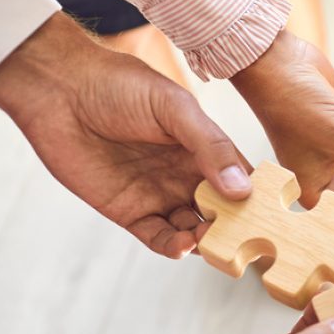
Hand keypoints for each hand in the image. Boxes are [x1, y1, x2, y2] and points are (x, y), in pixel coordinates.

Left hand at [0, 15, 251, 258]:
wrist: (60, 90)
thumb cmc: (121, 87)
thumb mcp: (176, 109)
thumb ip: (210, 146)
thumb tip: (242, 189)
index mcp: (205, 149)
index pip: (241, 180)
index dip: (257, 199)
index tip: (272, 216)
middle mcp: (186, 176)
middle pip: (221, 212)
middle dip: (234, 228)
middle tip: (245, 239)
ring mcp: (159, 195)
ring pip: (193, 229)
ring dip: (206, 240)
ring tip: (210, 241)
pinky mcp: (129, 212)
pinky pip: (158, 237)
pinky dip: (173, 247)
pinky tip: (183, 245)